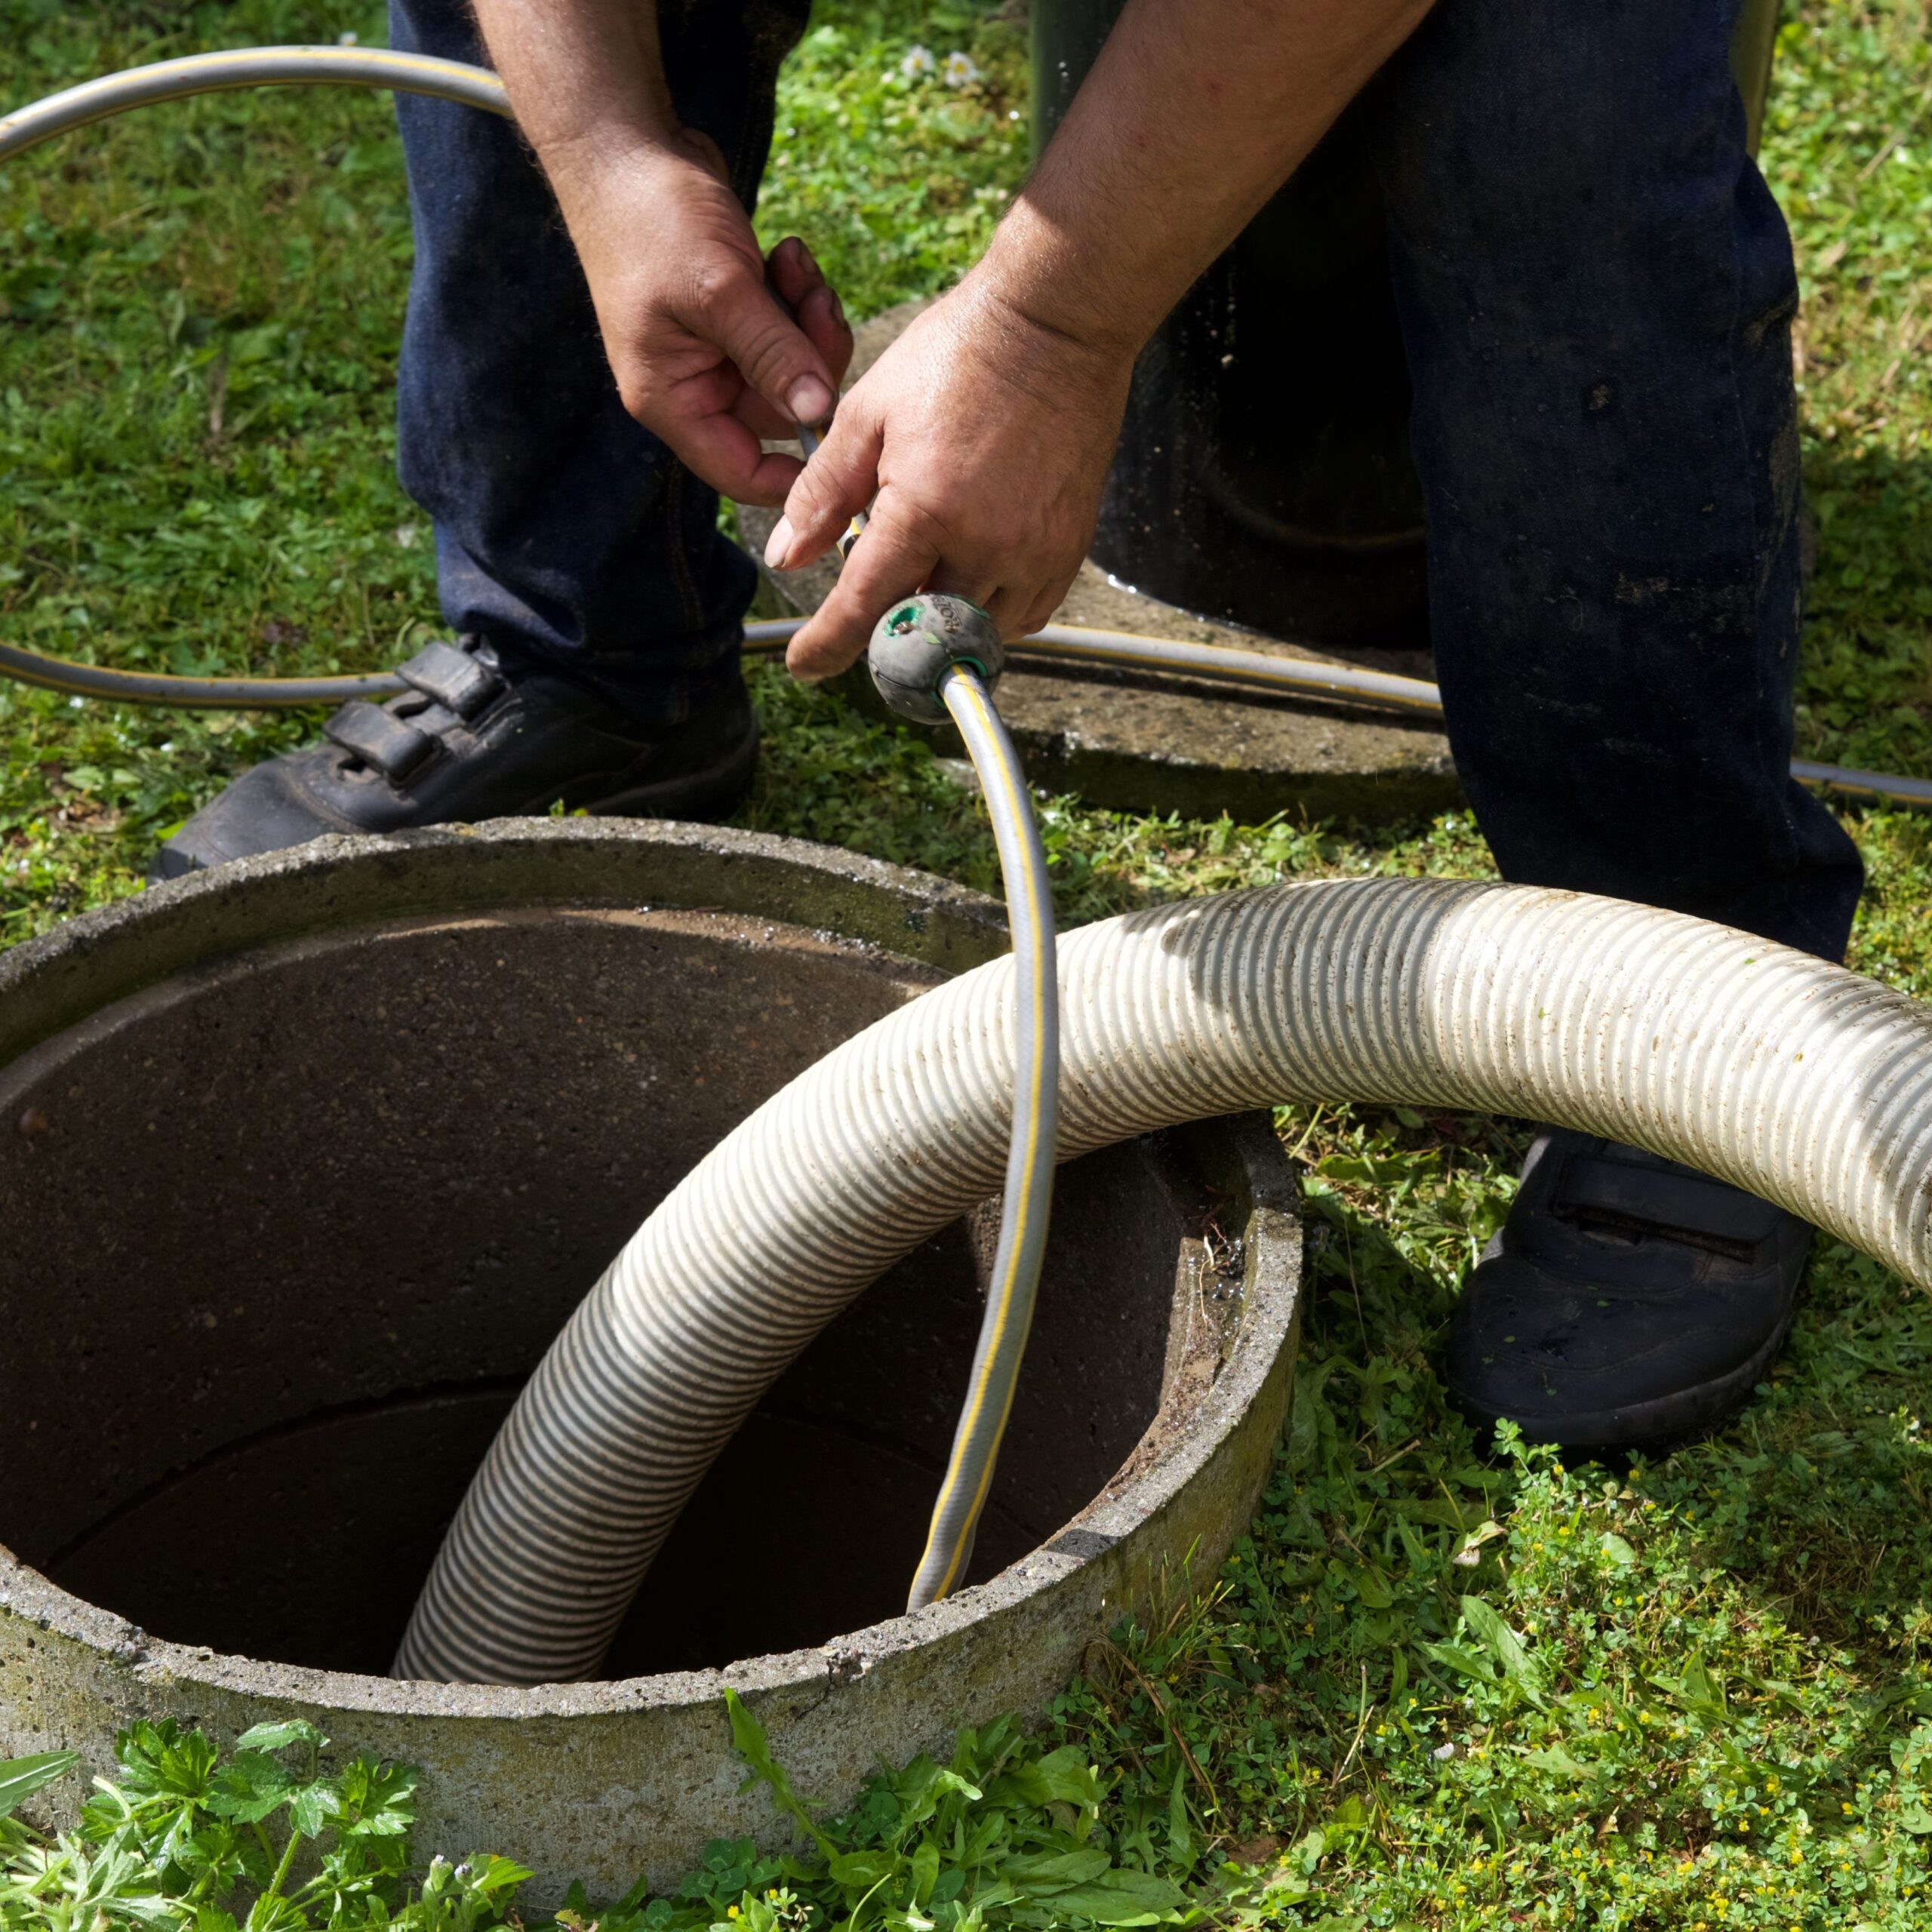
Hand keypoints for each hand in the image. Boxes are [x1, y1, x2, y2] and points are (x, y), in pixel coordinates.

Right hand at [546, 129, 852, 504]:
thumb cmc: (652, 218)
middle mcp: (694, 385)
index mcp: (673, 399)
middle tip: (818, 304)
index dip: (795, 477)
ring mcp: (716, 351)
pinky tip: (787, 254)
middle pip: (781, 415)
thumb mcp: (720, 290)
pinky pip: (789, 331)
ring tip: (796, 264)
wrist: (625, 145)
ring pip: (794, 370)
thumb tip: (818, 414)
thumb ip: (773, 356)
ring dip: (810, 321)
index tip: (844, 444)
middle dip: (812, 363)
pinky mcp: (737, 316)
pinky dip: (800, 297)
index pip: (741, 473)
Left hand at [766, 276, 1134, 679]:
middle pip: (924, 631)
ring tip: (925, 577)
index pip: (864, 606)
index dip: (827, 646)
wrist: (1055, 325)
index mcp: (925, 509)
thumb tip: (786, 556)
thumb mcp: (867, 414)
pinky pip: (1026, 614)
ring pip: (978, 631)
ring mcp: (1035, 551)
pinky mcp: (1070, 548)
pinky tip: (972, 576)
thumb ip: (821, 493)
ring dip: (944, 622)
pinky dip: (992, 612)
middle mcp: (985, 544)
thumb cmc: (957, 356)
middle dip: (890, 630)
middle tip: (872, 605)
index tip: (805, 665)